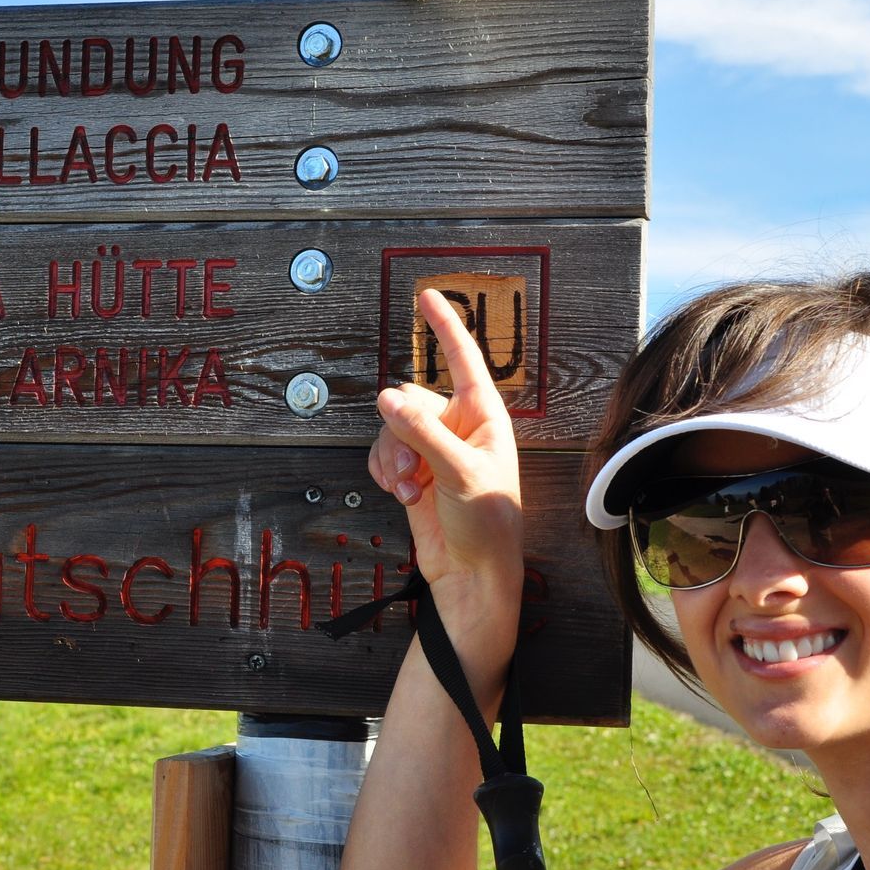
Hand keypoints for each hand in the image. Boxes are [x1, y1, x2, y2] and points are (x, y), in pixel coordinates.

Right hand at [368, 289, 524, 616]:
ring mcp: (433, 448)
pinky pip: (382, 452)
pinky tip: (398, 494)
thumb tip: (387, 398)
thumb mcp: (458, 472)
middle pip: (410, 400)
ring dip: (391, 458)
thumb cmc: (486, 524)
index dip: (444, 325)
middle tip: (409, 470)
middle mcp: (458, 426)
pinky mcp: (413, 471)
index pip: (462, 359)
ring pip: (391, 428)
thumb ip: (422, 432)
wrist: (471, 574)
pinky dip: (383, 471)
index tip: (427, 295)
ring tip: (406, 489)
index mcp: (484, 417)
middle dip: (401, 434)